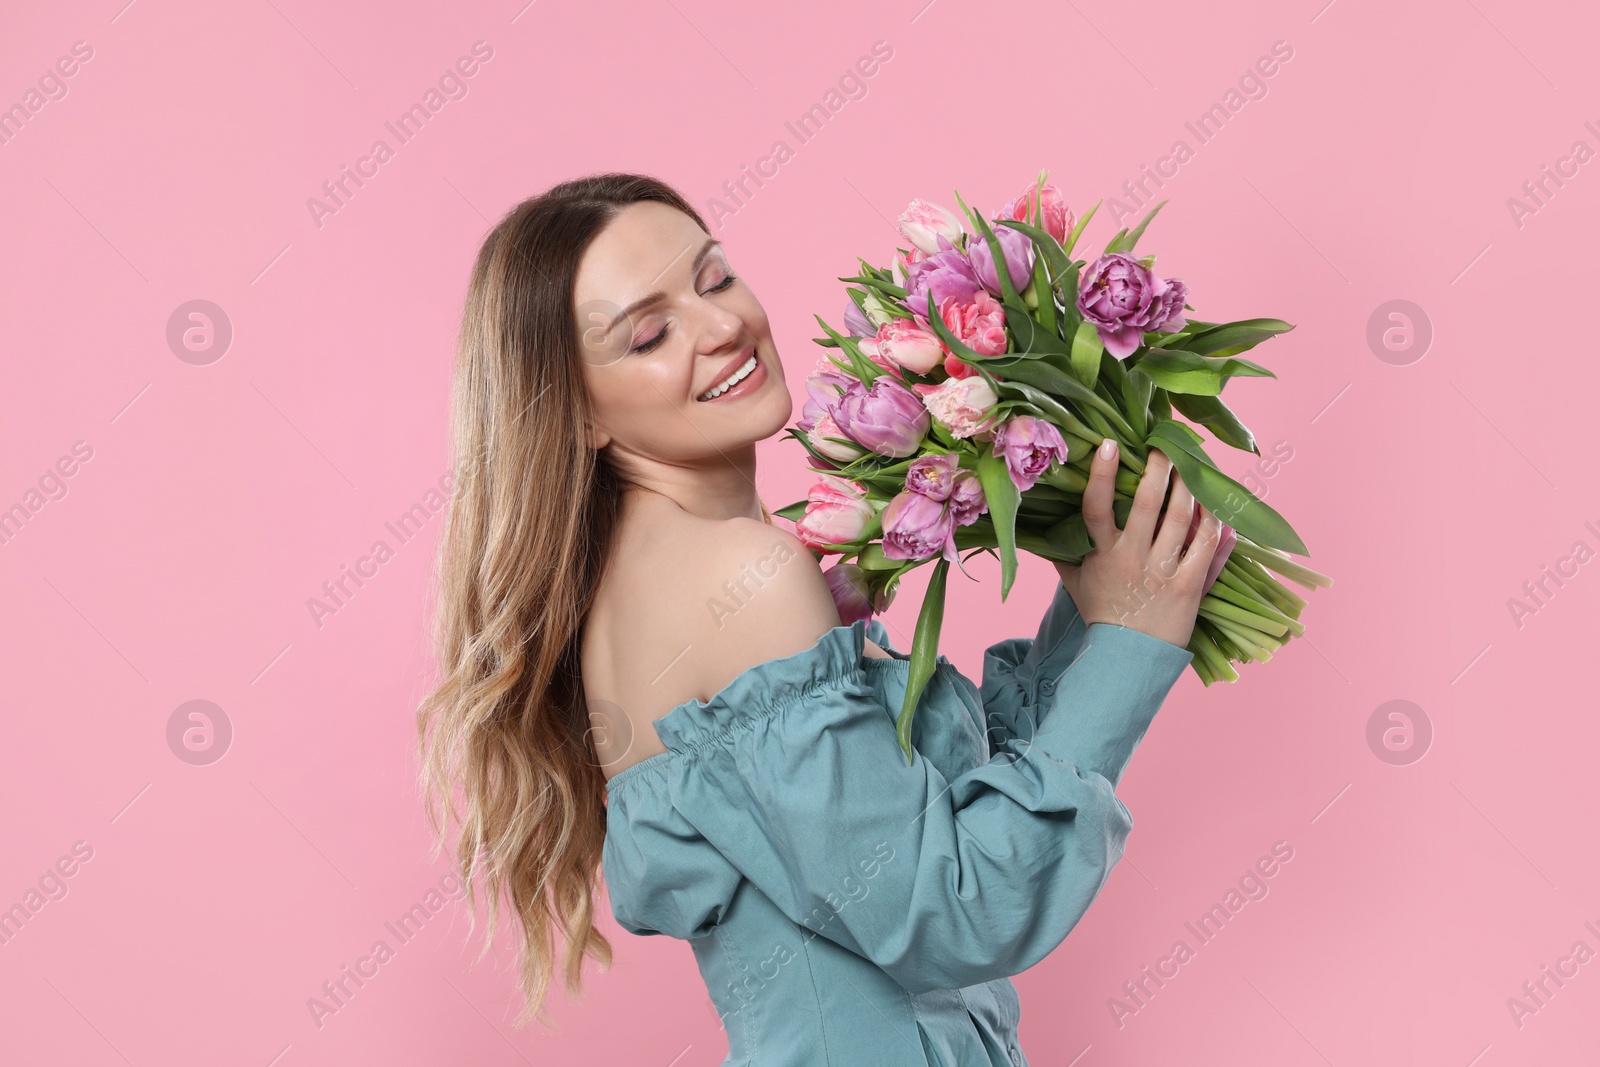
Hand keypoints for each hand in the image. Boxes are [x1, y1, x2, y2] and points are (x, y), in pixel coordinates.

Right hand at [1051, 439, 1222, 648]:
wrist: (1128, 659)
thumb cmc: (1103, 616)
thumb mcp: (1074, 584)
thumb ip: (1062, 553)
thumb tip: (1041, 528)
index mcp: (1102, 555)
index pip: (1095, 508)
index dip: (1101, 474)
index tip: (1109, 445)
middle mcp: (1131, 558)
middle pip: (1145, 504)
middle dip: (1157, 469)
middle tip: (1163, 447)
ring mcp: (1162, 572)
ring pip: (1179, 518)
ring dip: (1186, 487)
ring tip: (1190, 466)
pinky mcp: (1189, 586)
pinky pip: (1205, 546)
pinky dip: (1212, 522)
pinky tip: (1213, 505)